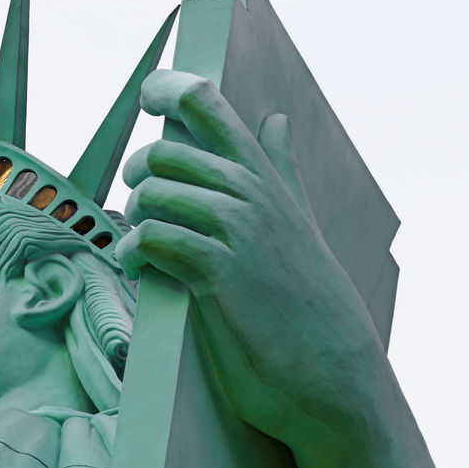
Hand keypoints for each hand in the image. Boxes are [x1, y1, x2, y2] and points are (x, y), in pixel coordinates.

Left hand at [116, 70, 383, 446]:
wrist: (335, 378)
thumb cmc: (309, 305)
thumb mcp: (300, 223)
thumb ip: (281, 170)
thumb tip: (276, 118)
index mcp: (265, 180)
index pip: (212, 107)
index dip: (169, 88)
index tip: (148, 94)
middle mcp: (252, 196)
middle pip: (167, 151)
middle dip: (137, 173)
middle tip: (140, 204)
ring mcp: (237, 232)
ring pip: (155, 192)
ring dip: (134, 218)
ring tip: (142, 246)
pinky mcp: (218, 273)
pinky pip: (155, 238)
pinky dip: (134, 251)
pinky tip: (138, 266)